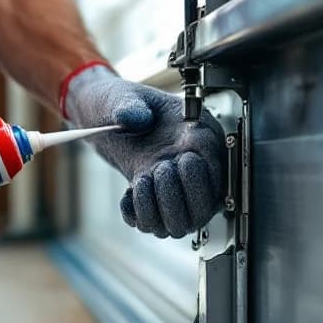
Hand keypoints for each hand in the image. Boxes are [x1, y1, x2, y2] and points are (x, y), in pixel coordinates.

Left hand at [62, 64, 225, 238]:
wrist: (104, 117)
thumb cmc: (121, 104)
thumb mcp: (123, 96)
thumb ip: (130, 105)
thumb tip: (135, 118)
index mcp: (197, 136)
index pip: (218, 172)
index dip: (200, 173)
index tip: (181, 157)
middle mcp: (190, 168)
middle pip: (204, 209)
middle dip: (179, 195)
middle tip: (160, 169)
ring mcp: (172, 188)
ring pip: (181, 224)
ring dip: (158, 207)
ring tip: (143, 179)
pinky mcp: (151, 201)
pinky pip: (153, 226)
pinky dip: (138, 214)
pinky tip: (129, 192)